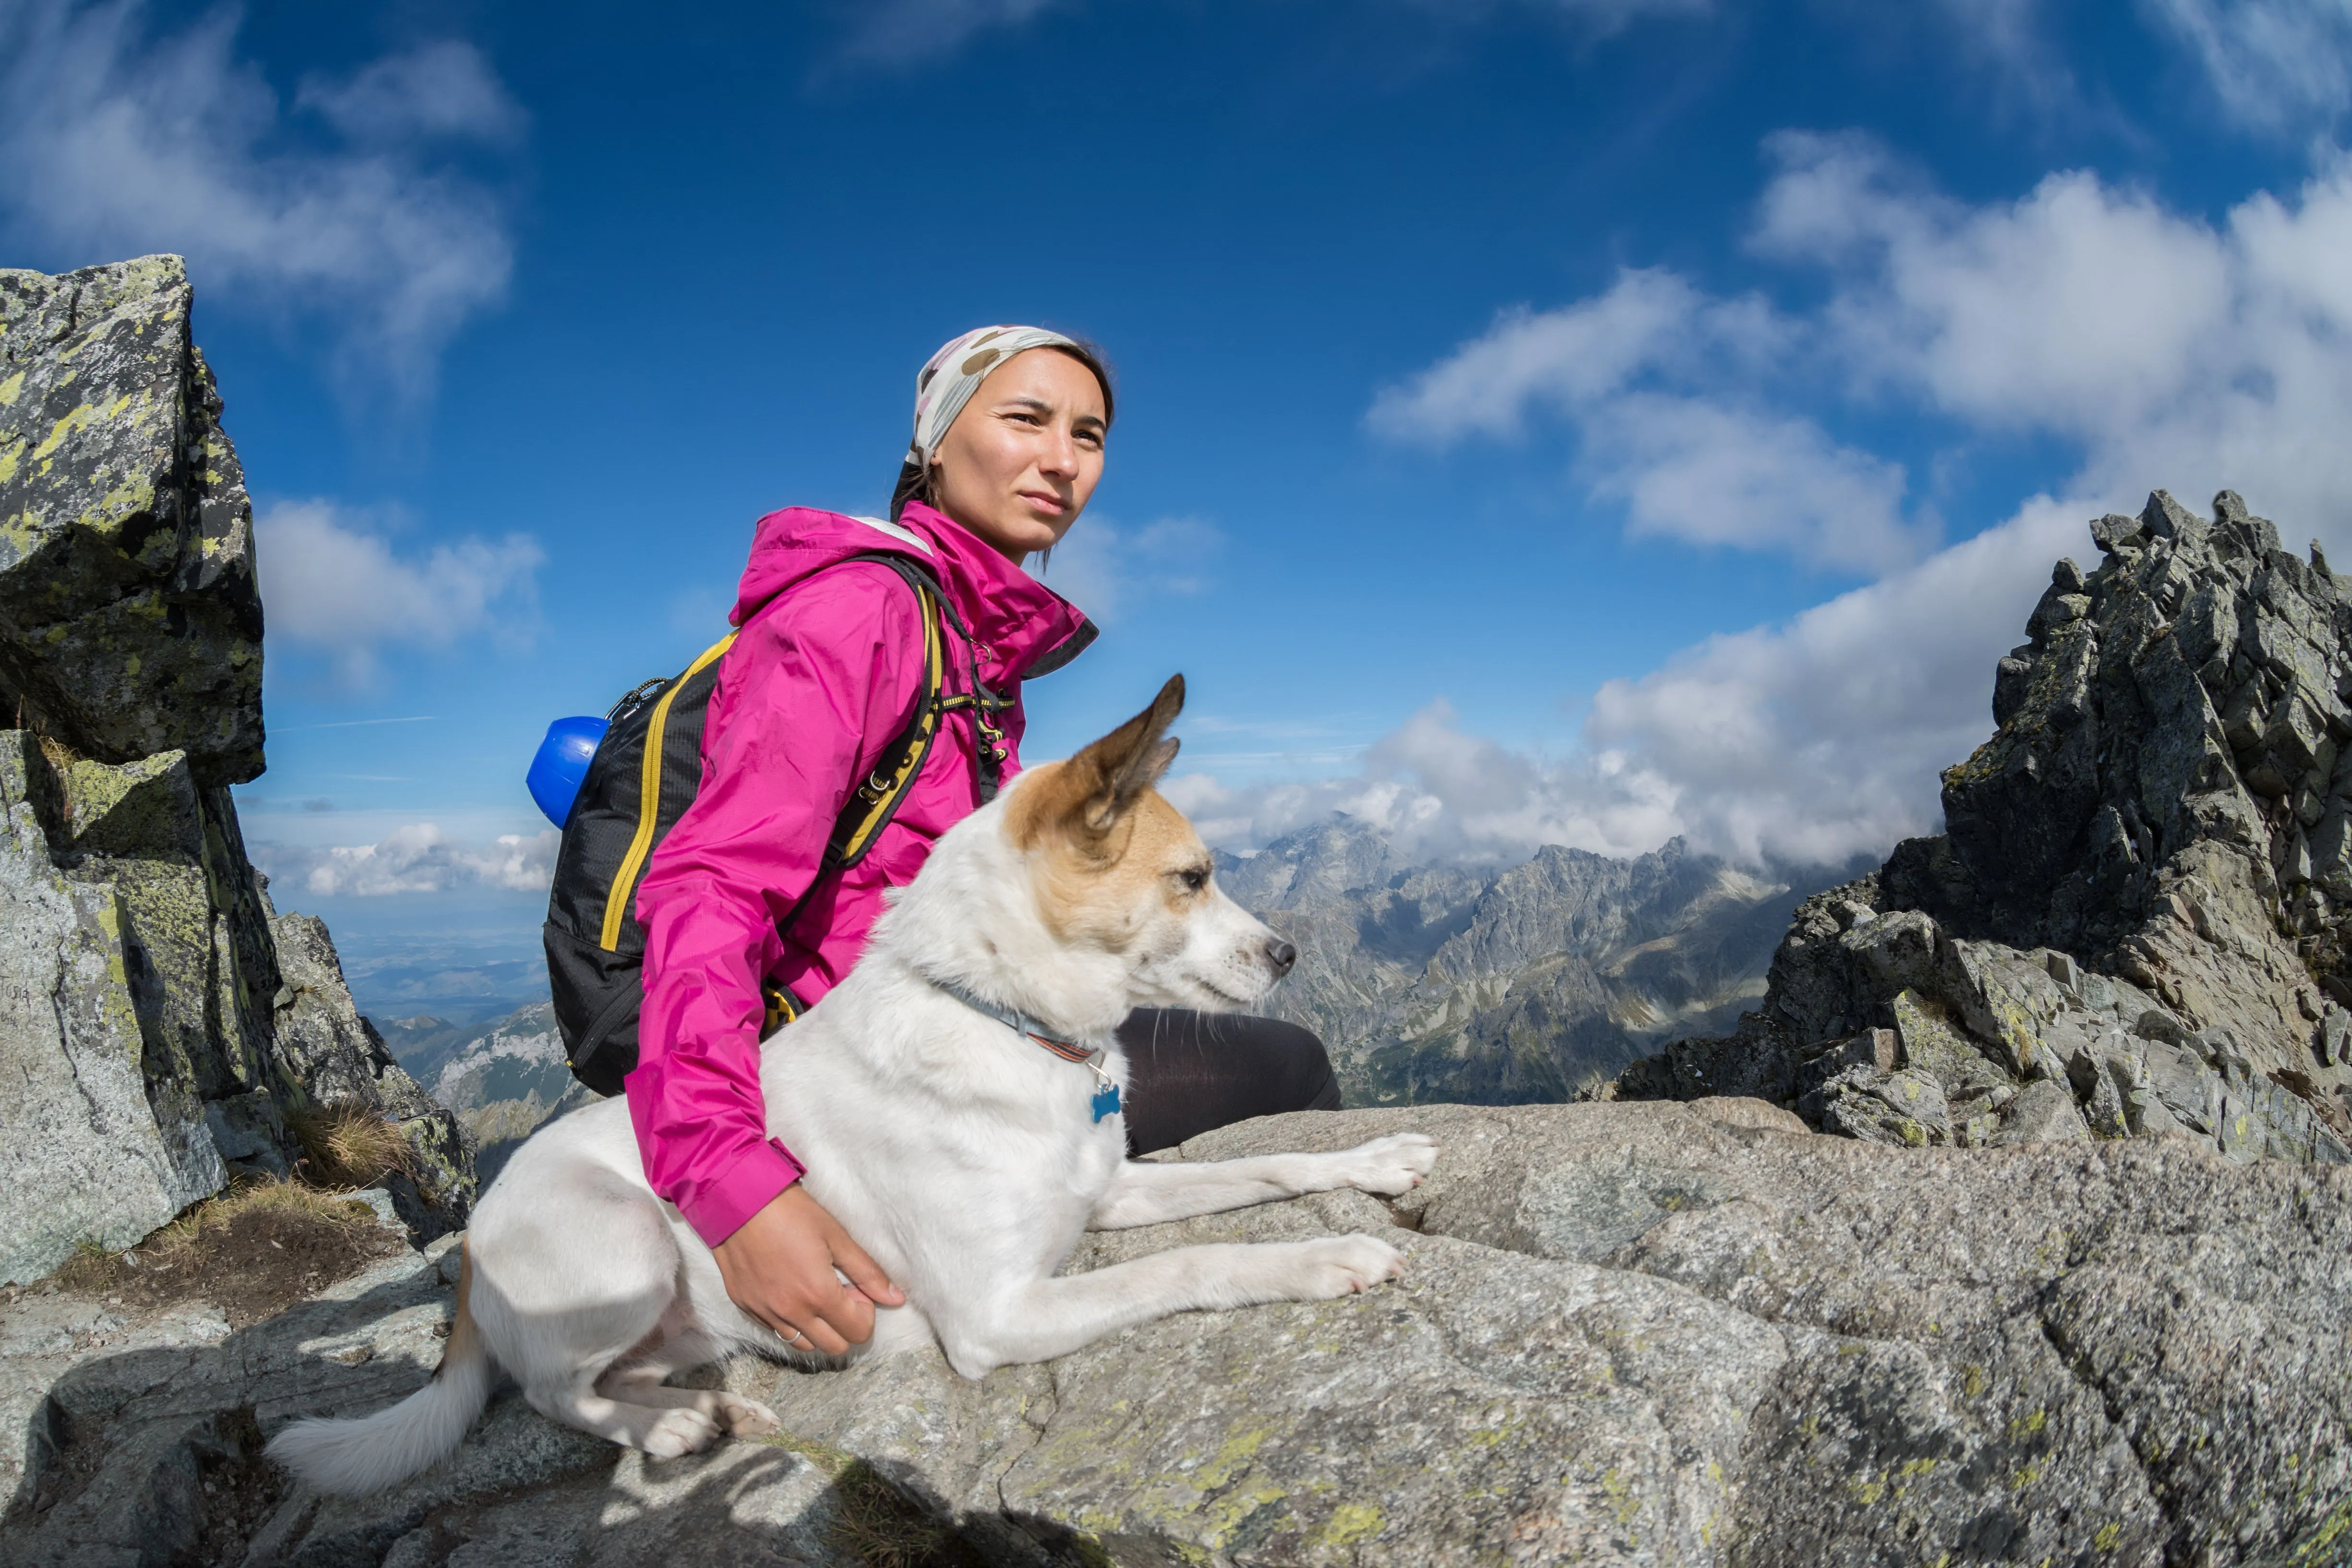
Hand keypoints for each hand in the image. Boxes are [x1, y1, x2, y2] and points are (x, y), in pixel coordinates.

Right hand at [711, 1183, 904, 1354]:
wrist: (737, 1199)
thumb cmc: (790, 1212)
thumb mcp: (836, 1236)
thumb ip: (867, 1272)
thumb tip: (896, 1298)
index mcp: (817, 1294)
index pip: (857, 1333)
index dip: (865, 1312)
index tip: (855, 1287)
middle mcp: (790, 1312)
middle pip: (833, 1347)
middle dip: (844, 1324)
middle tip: (837, 1290)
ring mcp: (765, 1312)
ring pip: (802, 1344)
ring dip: (817, 1327)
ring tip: (813, 1292)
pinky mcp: (745, 1306)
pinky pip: (775, 1330)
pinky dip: (790, 1321)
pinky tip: (790, 1291)